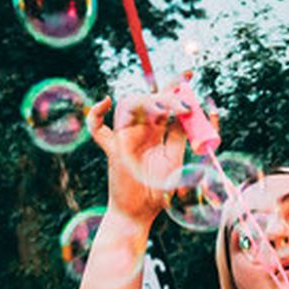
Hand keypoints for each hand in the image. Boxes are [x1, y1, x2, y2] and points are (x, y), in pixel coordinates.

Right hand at [89, 91, 191, 222]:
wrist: (139, 214)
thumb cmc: (157, 192)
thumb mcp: (175, 161)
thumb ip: (179, 137)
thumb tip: (192, 114)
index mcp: (157, 131)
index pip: (165, 101)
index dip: (176, 86)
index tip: (190, 73)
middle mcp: (141, 130)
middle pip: (149, 99)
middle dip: (168, 95)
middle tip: (186, 106)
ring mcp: (125, 138)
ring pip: (129, 105)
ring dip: (148, 102)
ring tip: (166, 111)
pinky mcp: (113, 150)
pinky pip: (98, 130)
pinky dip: (96, 115)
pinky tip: (105, 103)